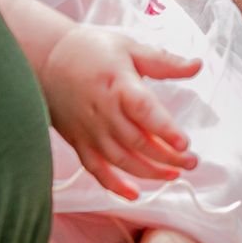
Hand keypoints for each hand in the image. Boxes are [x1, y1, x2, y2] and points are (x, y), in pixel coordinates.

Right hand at [41, 27, 200, 200]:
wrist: (44, 59)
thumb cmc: (91, 50)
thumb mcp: (130, 48)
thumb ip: (164, 62)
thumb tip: (197, 65)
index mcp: (119, 86)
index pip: (145, 112)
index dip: (165, 130)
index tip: (185, 144)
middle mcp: (104, 113)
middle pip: (139, 142)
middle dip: (168, 157)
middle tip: (192, 163)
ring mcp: (90, 131)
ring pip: (121, 160)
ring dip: (149, 172)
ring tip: (173, 175)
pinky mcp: (78, 141)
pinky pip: (96, 169)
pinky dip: (113, 185)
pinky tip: (133, 194)